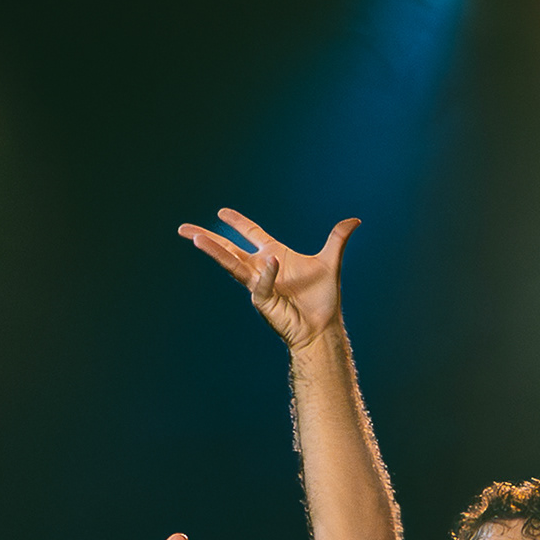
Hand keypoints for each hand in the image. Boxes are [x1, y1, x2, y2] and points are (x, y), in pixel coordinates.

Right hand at [177, 208, 355, 350]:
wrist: (323, 327)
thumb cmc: (323, 299)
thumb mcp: (331, 262)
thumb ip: (338, 239)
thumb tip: (355, 220)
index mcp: (274, 256)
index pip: (251, 234)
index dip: (237, 223)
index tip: (221, 212)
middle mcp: (262, 269)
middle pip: (228, 250)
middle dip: (207, 239)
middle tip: (185, 229)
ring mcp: (259, 285)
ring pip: (231, 265)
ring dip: (214, 251)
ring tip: (196, 238)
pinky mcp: (263, 301)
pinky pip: (260, 284)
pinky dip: (266, 273)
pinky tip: (270, 261)